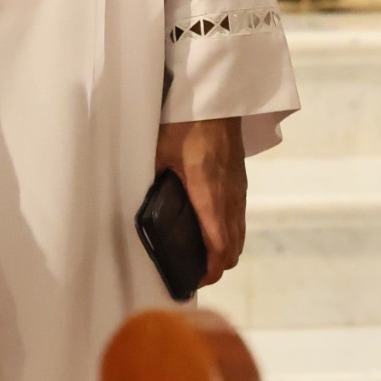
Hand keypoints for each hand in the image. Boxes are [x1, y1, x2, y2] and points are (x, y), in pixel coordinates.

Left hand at [156, 118, 246, 286]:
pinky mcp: (240, 181)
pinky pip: (239, 217)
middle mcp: (230, 198)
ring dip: (224, 249)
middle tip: (192, 270)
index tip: (193, 281)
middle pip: (234, 249)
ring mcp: (239, 190)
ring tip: (200, 253)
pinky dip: (229, 231)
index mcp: (209, 197)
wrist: (216, 99)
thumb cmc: (185, 125)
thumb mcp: (160, 156)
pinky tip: (210, 226)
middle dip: (216, 266)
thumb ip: (153, 184)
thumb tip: (140, 209)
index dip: (209, 272)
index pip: (219, 248)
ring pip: (240, 234)